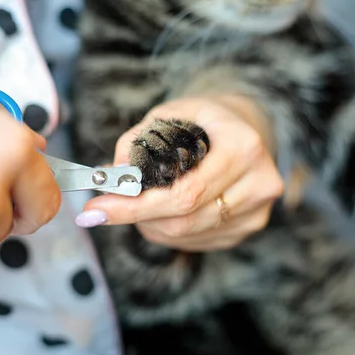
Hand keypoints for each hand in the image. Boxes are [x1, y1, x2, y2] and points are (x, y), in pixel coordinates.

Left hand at [78, 96, 282, 250]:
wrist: (247, 130)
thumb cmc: (205, 120)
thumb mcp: (171, 113)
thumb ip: (138, 139)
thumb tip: (113, 173)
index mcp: (243, 147)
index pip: (186, 192)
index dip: (138, 206)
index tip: (96, 208)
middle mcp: (258, 183)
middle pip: (185, 219)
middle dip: (136, 216)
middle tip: (99, 210)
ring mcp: (256, 212)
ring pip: (187, 235)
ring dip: (150, 224)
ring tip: (134, 204)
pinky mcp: (247, 228)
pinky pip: (196, 241)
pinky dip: (167, 231)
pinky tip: (160, 211)